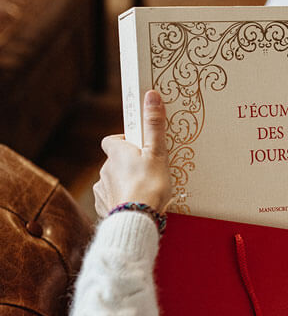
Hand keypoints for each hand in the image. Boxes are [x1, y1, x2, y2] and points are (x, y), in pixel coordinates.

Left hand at [94, 91, 171, 217]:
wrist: (137, 220)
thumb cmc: (149, 185)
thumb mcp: (157, 153)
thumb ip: (154, 125)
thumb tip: (151, 95)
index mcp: (116, 153)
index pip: (111, 140)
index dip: (123, 141)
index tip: (139, 146)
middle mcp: (105, 169)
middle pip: (114, 162)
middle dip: (127, 164)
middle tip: (148, 171)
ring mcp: (102, 189)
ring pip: (112, 181)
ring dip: (124, 183)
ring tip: (142, 191)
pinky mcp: (104, 207)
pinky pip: (111, 200)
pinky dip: (121, 200)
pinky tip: (133, 205)